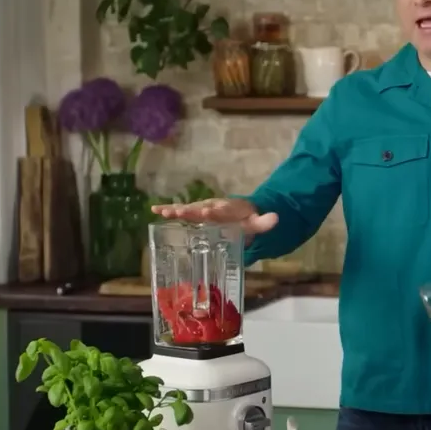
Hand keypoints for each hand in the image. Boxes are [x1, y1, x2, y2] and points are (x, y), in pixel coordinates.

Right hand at [152, 198, 278, 237]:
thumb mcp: (258, 223)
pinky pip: (180, 211)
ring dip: (176, 210)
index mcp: (228, 210)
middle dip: (191, 210)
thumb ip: (265, 222)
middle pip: (201, 208)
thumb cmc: (248, 220)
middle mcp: (213, 207)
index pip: (221, 211)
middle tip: (179, 211)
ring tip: (163, 212)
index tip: (206, 211)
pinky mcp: (194, 213)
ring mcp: (202, 209)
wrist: (241, 212)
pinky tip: (154, 210)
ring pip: (188, 209)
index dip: (214, 212)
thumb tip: (276, 218)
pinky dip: (167, 209)